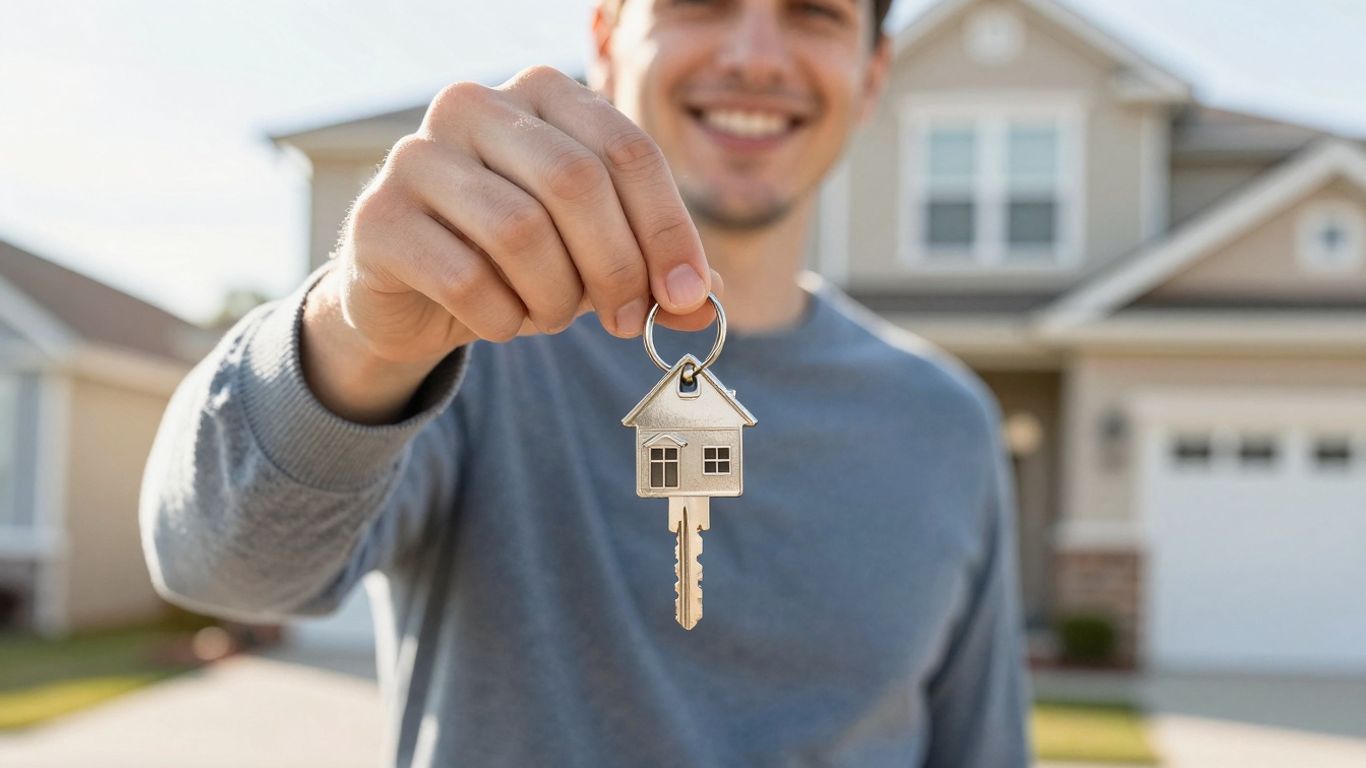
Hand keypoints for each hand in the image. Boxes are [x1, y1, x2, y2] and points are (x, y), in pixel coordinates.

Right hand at [323, 65, 719, 368]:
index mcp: (541, 94)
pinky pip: (466, 279)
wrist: (414, 297)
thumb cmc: (518, 262)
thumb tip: (709, 303)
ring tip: (551, 315)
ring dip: (555, 296)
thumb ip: (655, 274)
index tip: (688, 295)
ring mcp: (416, 155)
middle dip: (616, 266)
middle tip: (629, 321)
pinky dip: (501, 318)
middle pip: (575, 182)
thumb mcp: (598, 260)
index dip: (667, 229)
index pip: (626, 149)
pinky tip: (500, 321)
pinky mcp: (376, 218)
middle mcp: (473, 104)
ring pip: (520, 231)